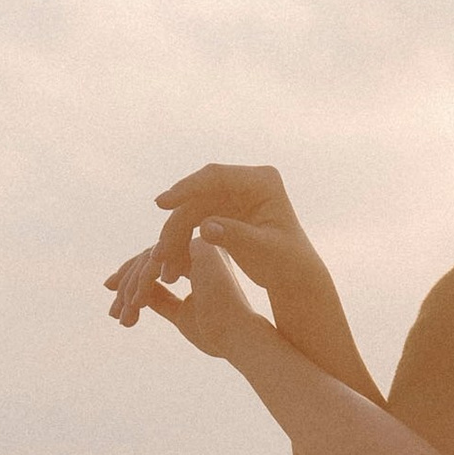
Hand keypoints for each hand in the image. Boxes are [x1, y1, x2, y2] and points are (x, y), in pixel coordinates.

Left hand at [102, 231, 259, 358]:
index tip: (114, 301)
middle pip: (150, 257)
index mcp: (199, 264)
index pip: (159, 264)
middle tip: (114, 313)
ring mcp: (200, 245)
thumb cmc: (216, 333)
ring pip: (151, 258)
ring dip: (131, 288)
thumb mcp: (180, 314)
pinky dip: (143, 281)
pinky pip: (159, 259)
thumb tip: (139, 294)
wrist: (239, 340)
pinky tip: (136, 303)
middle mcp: (199, 250)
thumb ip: (162, 300)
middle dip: (126, 284)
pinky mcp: (199, 248)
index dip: (132, 280)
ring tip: (125, 317)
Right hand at [148, 160, 333, 331]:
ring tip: (162, 264)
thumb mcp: (264, 252)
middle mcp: (246, 183)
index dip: (186, 188)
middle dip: (176, 224)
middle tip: (159, 251)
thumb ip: (236, 237)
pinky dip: (182, 242)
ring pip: (192, 210)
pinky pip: (194, 221)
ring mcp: (234, 196)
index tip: (162, 204)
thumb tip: (204, 226)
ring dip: (174, 237)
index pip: (216, 177)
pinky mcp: (225, 211)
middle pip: (199, 196)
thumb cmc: (287, 264)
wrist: (294, 277)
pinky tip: (171, 263)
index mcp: (263, 182)